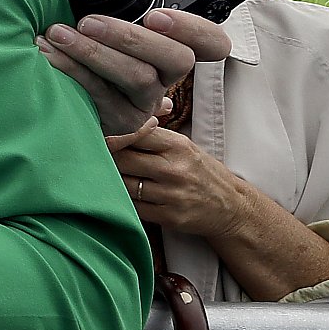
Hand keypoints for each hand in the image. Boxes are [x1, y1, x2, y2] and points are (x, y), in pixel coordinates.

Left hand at [39, 0, 232, 132]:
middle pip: (177, 59)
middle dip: (131, 37)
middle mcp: (166, 73)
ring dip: (95, 53)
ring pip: (138, 78)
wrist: (39, 72)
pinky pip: (103, 97)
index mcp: (170, 42)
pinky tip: (48, 54)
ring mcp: (145, 100)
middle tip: (88, 21)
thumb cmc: (77, 28)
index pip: (212, 42)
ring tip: (57, 33)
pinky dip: (72, 72)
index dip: (194, 28)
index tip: (156, 15)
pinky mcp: (120, 120)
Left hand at [107, 121, 244, 238]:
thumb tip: (125, 113)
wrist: (232, 206)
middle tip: (96, 158)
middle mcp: (175, 169)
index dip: (112, 135)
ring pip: (123, 184)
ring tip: (107, 177)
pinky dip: (123, 202)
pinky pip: (132, 207)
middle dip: (105, 158)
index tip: (99, 137)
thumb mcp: (185, 146)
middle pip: (122, 159)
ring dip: (111, 181)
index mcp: (178, 146)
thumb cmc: (200, 172)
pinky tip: (123, 196)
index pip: (134, 133)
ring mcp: (172, 195)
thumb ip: (154, 132)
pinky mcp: (169, 217)